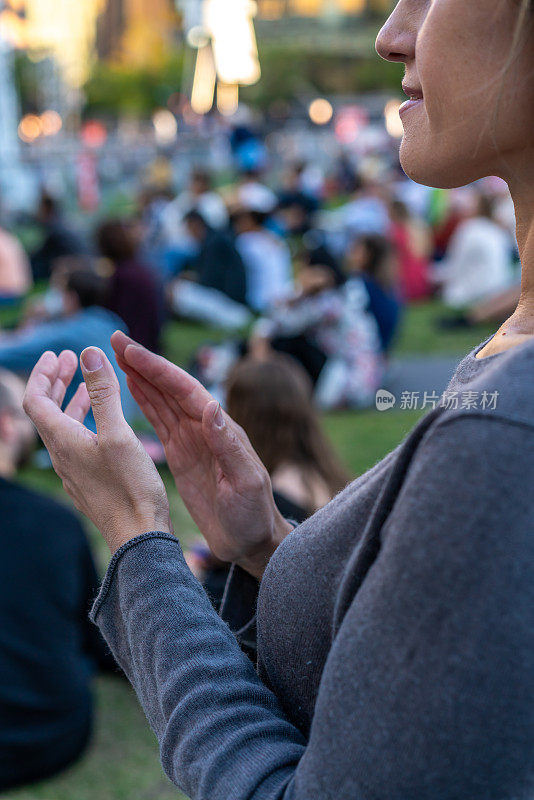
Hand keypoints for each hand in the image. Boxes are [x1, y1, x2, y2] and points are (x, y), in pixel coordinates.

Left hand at [23, 347, 171, 553]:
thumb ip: (103, 393)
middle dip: (56, 383)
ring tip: (87, 386)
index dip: (43, 374)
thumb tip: (89, 353)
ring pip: (63, 429)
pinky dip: (84, 423)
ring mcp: (74, 472)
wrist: (139, 537)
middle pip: (46, 413)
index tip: (57, 354)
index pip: (36, 400)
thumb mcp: (118, 433)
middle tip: (70, 360)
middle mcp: (62, 457)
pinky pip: (77, 445)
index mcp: (64, 441)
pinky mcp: (89, 483)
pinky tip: (104, 425)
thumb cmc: (130, 487)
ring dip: (71, 403)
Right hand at [111, 331, 292, 578]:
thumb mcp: (246, 481)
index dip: (158, 369)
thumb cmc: (253, 513)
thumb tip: (212, 405)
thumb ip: (229, 445)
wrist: (250, 541)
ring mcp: (193, 438)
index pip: (186, 390)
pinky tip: (130, 386)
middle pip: (170, 386)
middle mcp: (206, 427)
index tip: (132, 350)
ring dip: (140, 376)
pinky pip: (160, 421)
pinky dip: (144, 401)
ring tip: (116, 355)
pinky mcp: (182, 454)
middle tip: (115, 338)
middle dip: (144, 362)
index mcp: (221, 428)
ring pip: (162, 399)